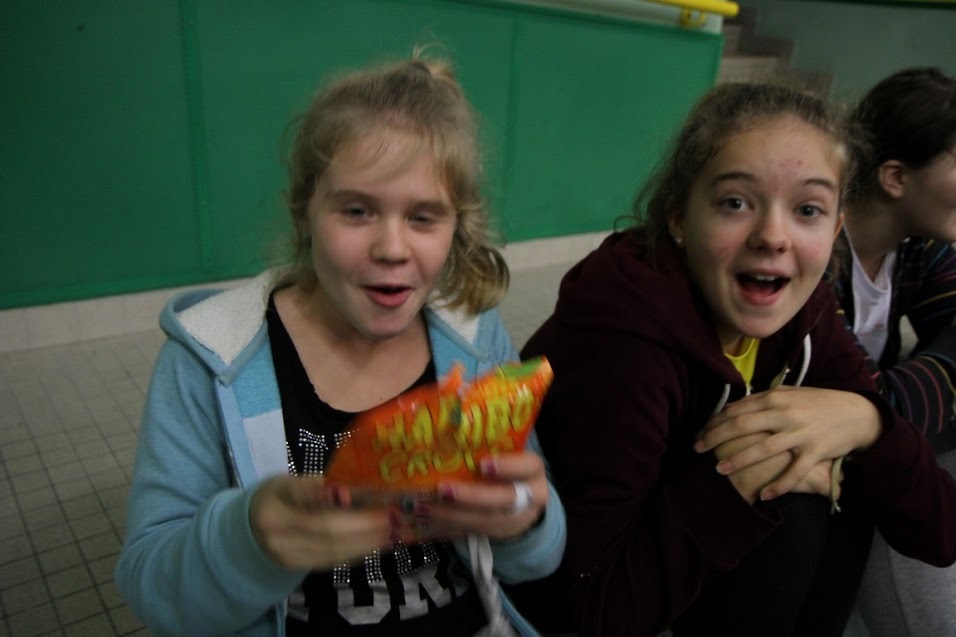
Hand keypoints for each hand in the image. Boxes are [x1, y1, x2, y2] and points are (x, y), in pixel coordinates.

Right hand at [249, 475, 414, 569]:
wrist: (250, 527)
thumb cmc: (277, 496)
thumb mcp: (290, 481)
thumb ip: (319, 487)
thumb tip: (348, 492)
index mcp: (275, 507)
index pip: (314, 511)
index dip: (349, 512)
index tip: (377, 507)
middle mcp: (278, 536)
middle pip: (328, 535)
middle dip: (367, 529)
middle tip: (395, 520)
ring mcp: (287, 556)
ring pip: (333, 552)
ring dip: (367, 543)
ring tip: (393, 532)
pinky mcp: (297, 568)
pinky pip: (331, 561)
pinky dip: (357, 551)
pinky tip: (376, 543)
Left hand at [418, 451, 548, 541]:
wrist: (525, 502)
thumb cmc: (510, 467)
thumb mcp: (510, 453)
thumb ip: (489, 441)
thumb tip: (450, 411)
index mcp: (533, 472)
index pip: (527, 466)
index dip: (507, 466)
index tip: (483, 464)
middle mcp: (529, 498)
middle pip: (504, 499)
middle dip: (472, 496)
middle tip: (443, 490)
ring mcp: (515, 520)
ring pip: (485, 521)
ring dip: (452, 515)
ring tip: (425, 507)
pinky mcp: (497, 533)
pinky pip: (472, 532)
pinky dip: (448, 528)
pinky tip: (428, 522)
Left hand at [695, 386, 878, 499]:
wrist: (858, 414)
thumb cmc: (819, 403)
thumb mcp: (791, 393)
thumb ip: (765, 399)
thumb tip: (737, 406)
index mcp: (776, 398)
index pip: (736, 410)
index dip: (714, 422)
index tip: (700, 432)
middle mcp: (785, 414)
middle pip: (741, 426)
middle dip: (715, 438)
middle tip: (697, 449)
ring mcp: (800, 434)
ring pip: (763, 448)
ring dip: (738, 460)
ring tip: (718, 470)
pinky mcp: (816, 452)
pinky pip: (794, 472)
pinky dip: (779, 485)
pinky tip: (764, 496)